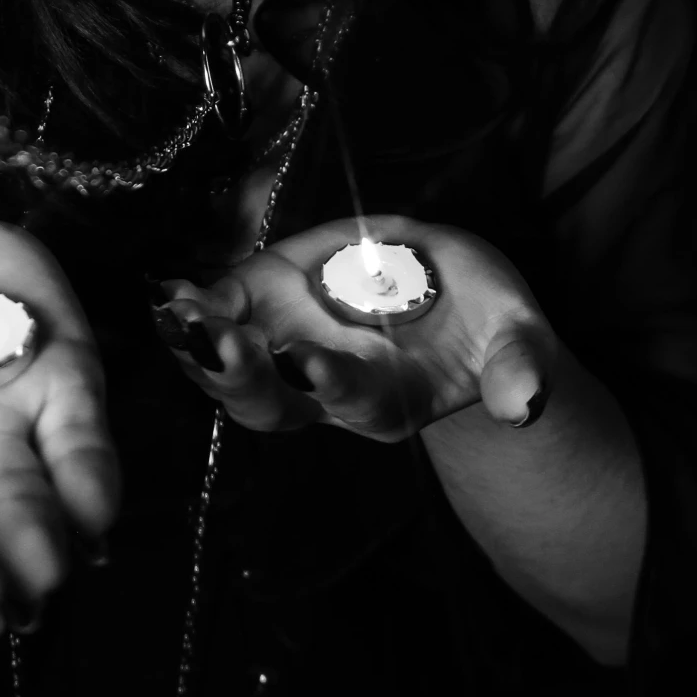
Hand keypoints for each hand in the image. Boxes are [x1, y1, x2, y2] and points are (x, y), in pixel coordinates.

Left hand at [152, 213, 555, 443]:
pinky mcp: (267, 305)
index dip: (328, 383)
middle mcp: (325, 388)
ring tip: (176, 315)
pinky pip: (220, 316)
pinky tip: (169, 292)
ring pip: (231, 368)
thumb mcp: (516, 335)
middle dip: (239, 377)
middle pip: (271, 400)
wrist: (448, 295)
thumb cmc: (486, 321)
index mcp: (387, 400)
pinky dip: (191, 310)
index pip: (352, 398)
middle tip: (217, 343)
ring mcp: (288, 349)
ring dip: (198, 347)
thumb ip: (519, 367)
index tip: (307, 361)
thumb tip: (527, 404)